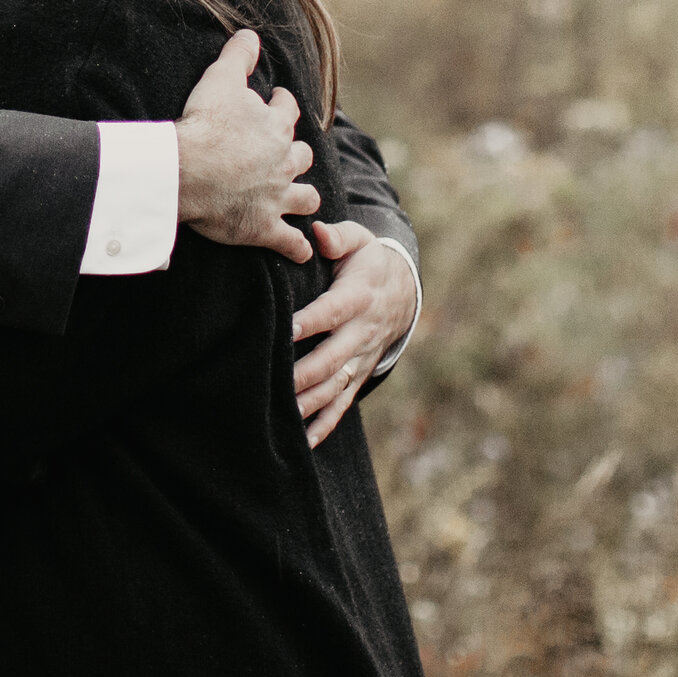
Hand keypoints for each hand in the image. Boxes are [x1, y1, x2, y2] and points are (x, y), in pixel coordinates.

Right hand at [176, 29, 318, 262]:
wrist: (189, 170)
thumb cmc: (204, 124)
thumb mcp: (220, 79)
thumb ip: (238, 55)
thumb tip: (251, 34)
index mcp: (276, 127)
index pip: (289, 111)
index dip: (283, 106)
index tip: (276, 102)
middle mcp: (284, 162)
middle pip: (303, 157)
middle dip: (297, 155)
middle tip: (285, 156)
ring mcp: (278, 197)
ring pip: (307, 199)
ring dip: (305, 199)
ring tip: (300, 201)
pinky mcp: (265, 228)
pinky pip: (292, 243)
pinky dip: (298, 248)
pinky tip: (302, 251)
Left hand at [292, 221, 417, 447]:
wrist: (402, 291)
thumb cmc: (368, 261)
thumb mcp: (360, 241)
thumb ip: (337, 237)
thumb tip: (318, 233)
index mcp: (358, 298)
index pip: (331, 312)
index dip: (310, 322)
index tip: (286, 330)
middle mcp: (360, 333)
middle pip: (331, 358)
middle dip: (304, 373)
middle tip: (276, 384)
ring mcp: (359, 358)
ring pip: (334, 386)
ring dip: (310, 404)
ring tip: (283, 416)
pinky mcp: (357, 374)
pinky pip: (342, 404)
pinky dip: (324, 425)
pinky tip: (303, 443)